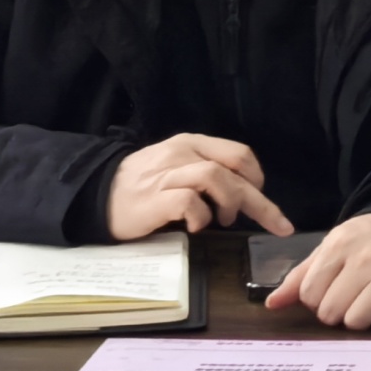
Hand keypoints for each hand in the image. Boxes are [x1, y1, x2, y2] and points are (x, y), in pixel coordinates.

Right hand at [104, 134, 285, 241]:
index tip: (260, 196)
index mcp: (190, 144)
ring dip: (230, 203)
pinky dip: (201, 216)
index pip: (238, 154)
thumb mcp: (175, 167)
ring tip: (223, 221)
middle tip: (277, 225)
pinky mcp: (152, 199)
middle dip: (262, 201)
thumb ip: (206, 171)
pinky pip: (189, 202)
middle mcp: (180, 154)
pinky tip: (196, 227)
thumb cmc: (140, 186)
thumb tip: (242, 192)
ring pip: (215, 177)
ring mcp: (165, 176)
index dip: (257, 176)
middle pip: (234, 170)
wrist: (93, 196)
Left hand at [264, 213, 370, 328]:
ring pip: (358, 321)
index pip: (309, 294)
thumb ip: (301, 276)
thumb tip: (272, 304)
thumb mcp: (332, 248)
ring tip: (369, 301)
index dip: (315, 300)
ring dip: (361, 317)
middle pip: (331, 312)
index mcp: (340, 246)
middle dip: (336, 311)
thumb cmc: (368, 241)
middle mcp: (367, 259)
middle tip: (349, 298)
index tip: (329, 291)